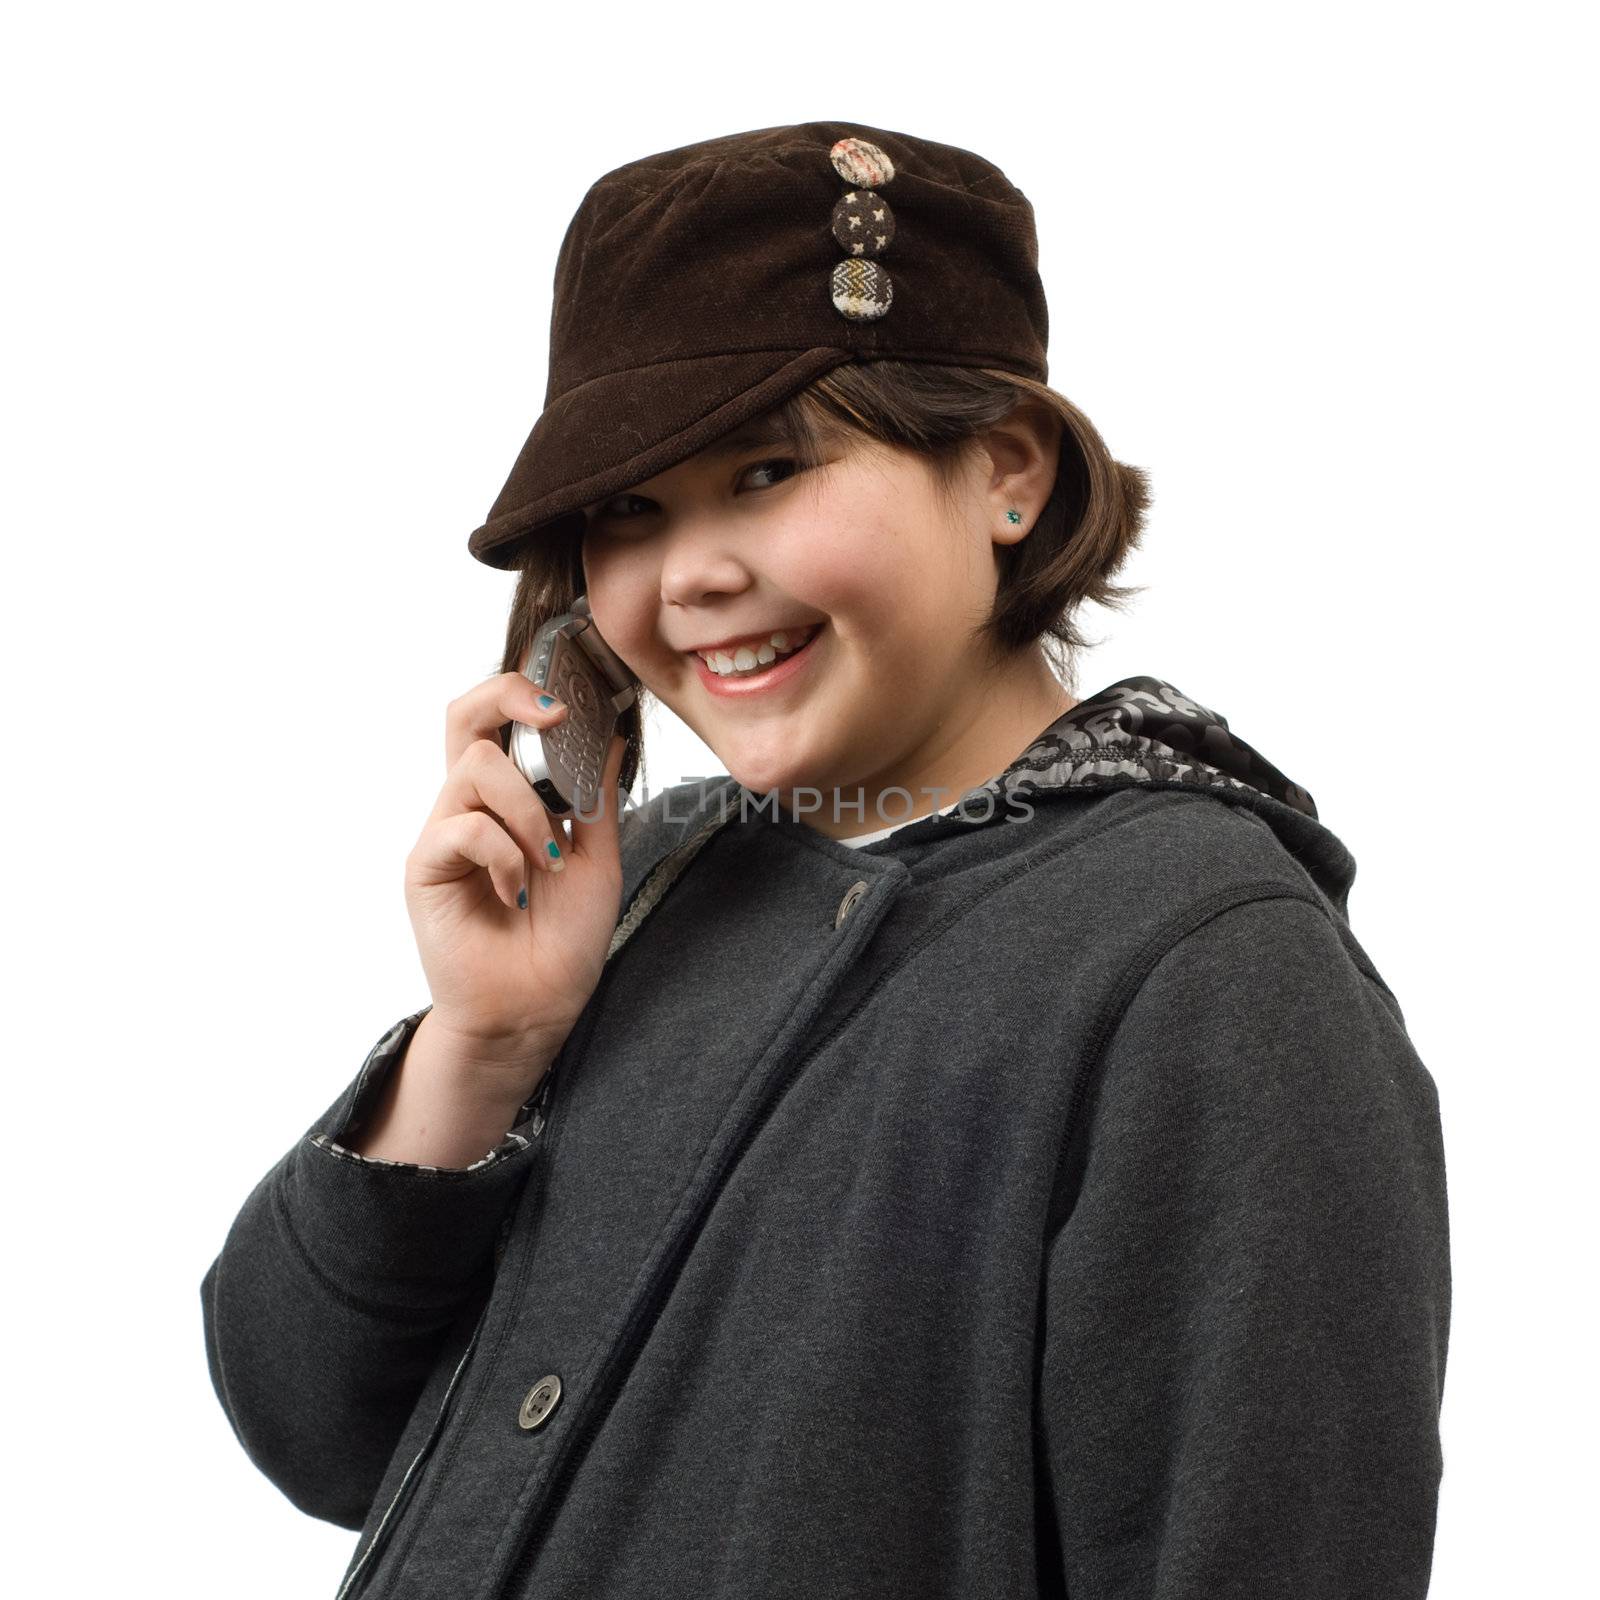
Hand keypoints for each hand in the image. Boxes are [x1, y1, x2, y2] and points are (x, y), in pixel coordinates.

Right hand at [402, 670, 629, 1098]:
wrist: (535, 1010)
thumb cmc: (561, 943)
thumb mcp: (598, 860)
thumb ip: (597, 800)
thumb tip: (613, 736)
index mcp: (508, 802)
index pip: (498, 723)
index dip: (524, 694)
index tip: (572, 703)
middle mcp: (469, 808)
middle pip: (462, 717)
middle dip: (507, 697)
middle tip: (553, 716)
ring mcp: (444, 835)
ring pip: (476, 767)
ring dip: (527, 810)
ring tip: (549, 862)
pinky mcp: (426, 868)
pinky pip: (463, 828)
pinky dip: (504, 856)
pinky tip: (519, 894)